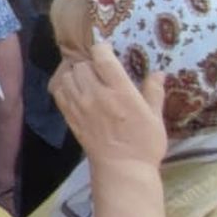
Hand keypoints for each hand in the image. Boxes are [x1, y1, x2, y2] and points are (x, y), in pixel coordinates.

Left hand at [50, 42, 168, 172]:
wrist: (122, 168)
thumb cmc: (144, 143)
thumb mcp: (156, 117)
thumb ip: (153, 92)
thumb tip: (158, 73)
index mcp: (120, 92)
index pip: (102, 58)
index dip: (102, 48)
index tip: (106, 49)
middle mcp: (97, 95)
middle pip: (81, 65)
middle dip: (89, 62)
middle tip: (98, 68)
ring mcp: (80, 106)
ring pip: (67, 76)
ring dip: (75, 73)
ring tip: (85, 77)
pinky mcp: (70, 116)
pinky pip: (58, 92)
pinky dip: (62, 84)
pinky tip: (73, 87)